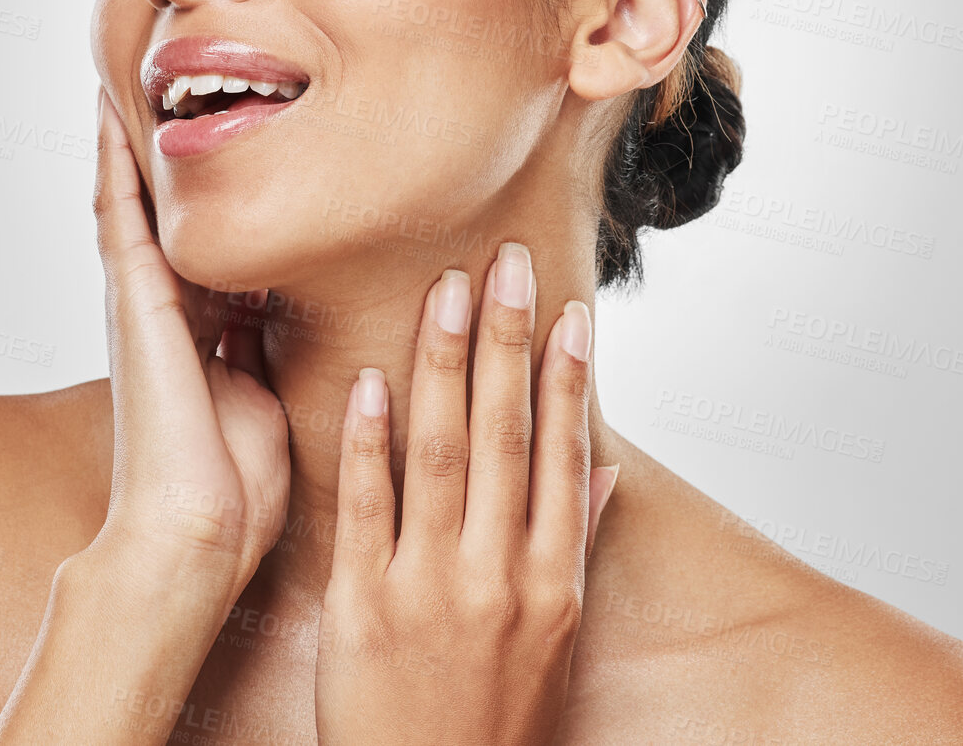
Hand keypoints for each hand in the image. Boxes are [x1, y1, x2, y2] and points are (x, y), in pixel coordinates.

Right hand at [90, 88, 290, 589]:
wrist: (197, 529)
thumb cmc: (235, 484)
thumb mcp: (264, 395)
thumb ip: (266, 350)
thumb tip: (288, 314)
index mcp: (202, 335)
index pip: (206, 250)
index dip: (214, 201)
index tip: (228, 146)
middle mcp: (165, 312)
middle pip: (161, 217)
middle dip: (163, 162)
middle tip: (163, 90)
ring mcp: (141, 304)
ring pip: (130, 204)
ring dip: (130, 146)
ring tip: (128, 82)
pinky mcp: (131, 300)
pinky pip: (117, 215)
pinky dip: (113, 163)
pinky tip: (110, 115)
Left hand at [314, 243, 618, 744]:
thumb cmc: (496, 722)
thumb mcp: (556, 645)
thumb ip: (574, 549)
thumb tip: (601, 474)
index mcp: (552, 583)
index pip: (564, 457)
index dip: (567, 378)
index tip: (569, 310)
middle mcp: (499, 576)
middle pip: (506, 435)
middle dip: (505, 342)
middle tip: (503, 263)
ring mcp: (428, 588)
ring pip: (441, 453)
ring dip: (443, 364)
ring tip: (444, 291)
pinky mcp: (361, 605)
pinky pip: (366, 508)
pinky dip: (368, 440)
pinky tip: (370, 379)